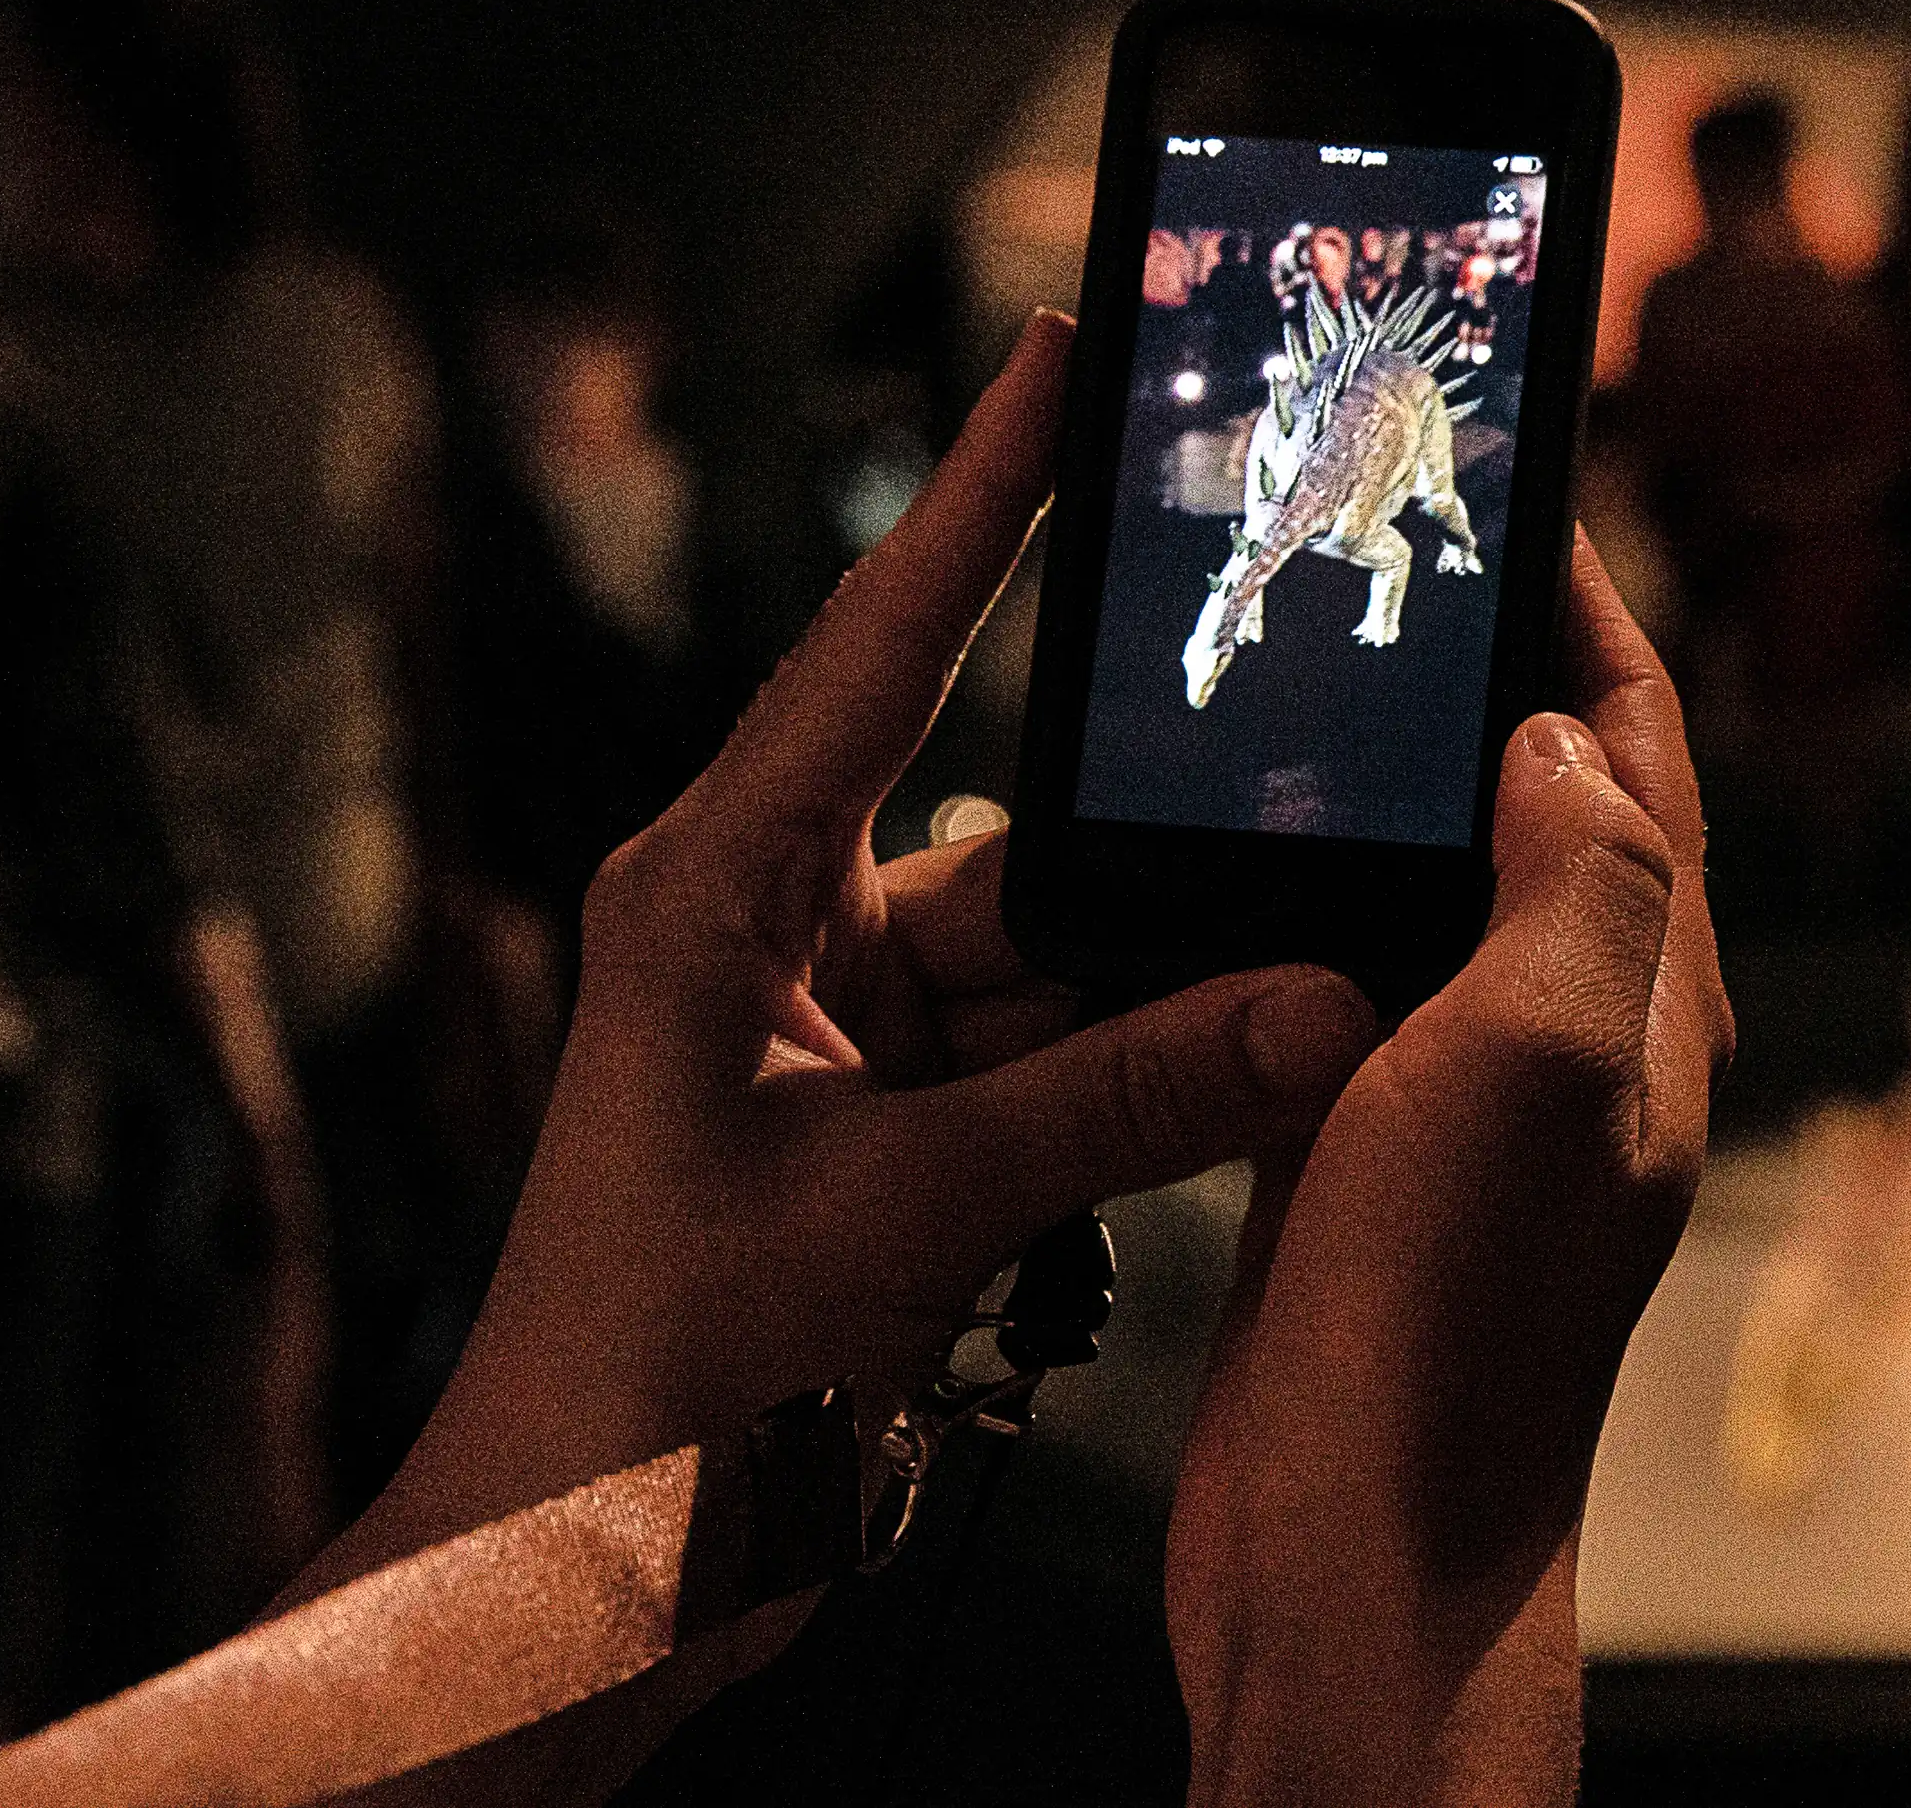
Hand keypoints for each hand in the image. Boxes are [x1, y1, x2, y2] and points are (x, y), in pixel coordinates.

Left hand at [280, 311, 1379, 1780]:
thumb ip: (1129, 1096)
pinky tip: (1249, 1082)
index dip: (980, 493)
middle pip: (1018, 835)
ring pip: (1061, 959)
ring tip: (1297, 1001)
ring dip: (1167, 1000)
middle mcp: (775, 930)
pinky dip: (1146, 1076)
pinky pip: (1058, 1055)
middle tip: (1305, 788)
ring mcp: (836, 1031)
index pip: (881, 645)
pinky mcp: (890, 1121)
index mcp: (717, 888)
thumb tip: (1325, 1006)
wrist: (585, 1560)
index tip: (1060, 350)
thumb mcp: (910, 1209)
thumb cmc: (662, 1369)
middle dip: (1157, 855)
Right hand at [1168, 532, 1729, 1807]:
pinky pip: (1357, 982)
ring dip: (1396, 781)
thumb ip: (1578, 883)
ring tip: (1307, 677)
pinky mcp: (1377, 1156)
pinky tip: (1228, 866)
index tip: (1532, 494)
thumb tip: (1567, 735)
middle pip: (1553, 802)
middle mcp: (1582, 1039)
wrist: (1354, 1548)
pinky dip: (1306, 896)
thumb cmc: (1450, 1332)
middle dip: (1490, 671)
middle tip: (1397, 553)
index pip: (1641, 755)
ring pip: (1447, 886)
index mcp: (1647, 996)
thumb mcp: (1536, 1060)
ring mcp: (1479, 1101)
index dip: (1589, 614)